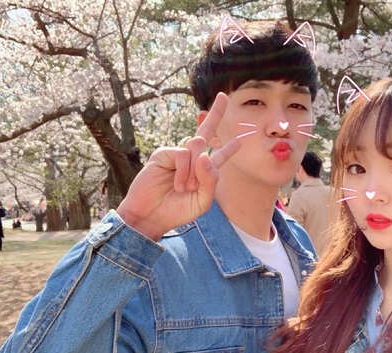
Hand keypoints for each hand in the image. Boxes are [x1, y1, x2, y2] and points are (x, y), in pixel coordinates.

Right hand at [116, 92, 240, 239]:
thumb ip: (210, 181)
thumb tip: (207, 154)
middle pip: (206, 132)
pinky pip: (183, 154)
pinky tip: (177, 184)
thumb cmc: (176, 211)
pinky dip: (183, 171)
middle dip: (216, 114)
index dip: (229, 148)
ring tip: (185, 188)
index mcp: (203, 172)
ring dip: (195, 171)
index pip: (219, 156)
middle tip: (223, 96)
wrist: (150, 217)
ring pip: (197, 148)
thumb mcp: (202, 201)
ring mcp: (177, 155)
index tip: (240, 140)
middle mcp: (191, 160)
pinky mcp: (163, 154)